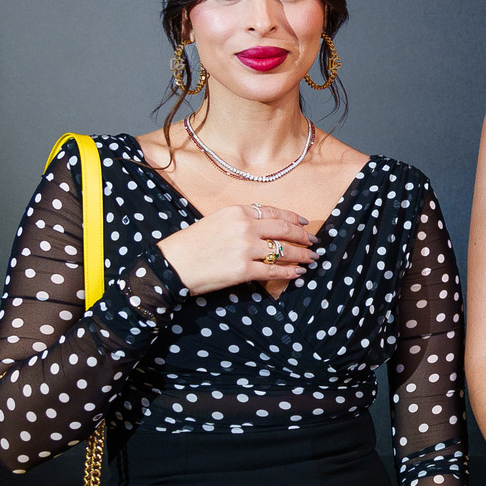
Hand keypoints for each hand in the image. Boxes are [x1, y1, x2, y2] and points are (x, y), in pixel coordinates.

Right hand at [157, 203, 316, 293]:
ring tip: (311, 259)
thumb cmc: (191, 244)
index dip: (292, 218)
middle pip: (283, 229)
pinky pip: (274, 271)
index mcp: (237, 212)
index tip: (303, 223)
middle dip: (302, 236)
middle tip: (313, 242)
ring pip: (283, 251)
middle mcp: (244, 227)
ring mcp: (245, 249)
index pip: (273, 212)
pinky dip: (290, 273)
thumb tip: (265, 226)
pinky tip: (298, 273)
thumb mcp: (216, 220)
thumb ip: (240, 220)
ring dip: (302, 255)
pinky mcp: (243, 270)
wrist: (172, 264)